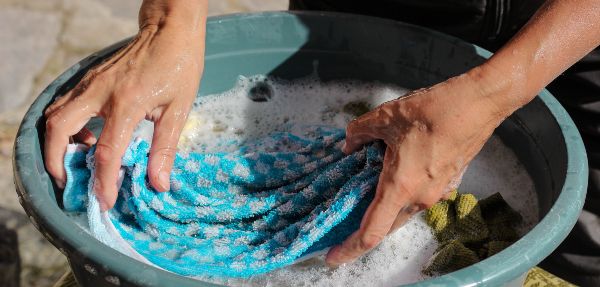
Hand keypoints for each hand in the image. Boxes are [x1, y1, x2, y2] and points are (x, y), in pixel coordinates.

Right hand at [44, 0, 206, 210]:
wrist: (170, 30)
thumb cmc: (179, 67)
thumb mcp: (179, 110)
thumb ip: (165, 148)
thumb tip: (158, 183)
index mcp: (127, 104)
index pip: (107, 151)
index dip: (103, 181)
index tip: (104, 201)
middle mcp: (101, 93)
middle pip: (59, 129)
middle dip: (57, 161)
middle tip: (69, 182)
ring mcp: (91, 83)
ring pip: (56, 114)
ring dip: (58, 143)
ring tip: (78, 162)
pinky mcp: (90, 78)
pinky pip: (65, 104)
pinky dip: (66, 125)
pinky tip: (88, 137)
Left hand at [325, 69, 510, 265]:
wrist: (479, 103)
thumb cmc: (435, 110)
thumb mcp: (385, 117)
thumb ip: (359, 132)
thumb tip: (349, 143)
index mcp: (401, 187)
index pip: (372, 231)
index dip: (350, 249)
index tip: (333, 257)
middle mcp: (421, 198)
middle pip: (387, 226)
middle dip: (363, 230)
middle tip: (341, 225)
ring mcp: (438, 193)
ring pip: (403, 211)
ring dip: (383, 208)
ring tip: (363, 194)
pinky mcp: (448, 183)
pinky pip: (418, 198)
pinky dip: (400, 194)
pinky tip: (392, 174)